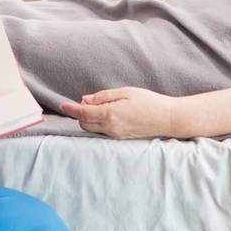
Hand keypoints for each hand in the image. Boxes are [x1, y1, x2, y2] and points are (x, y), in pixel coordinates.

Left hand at [58, 87, 180, 138]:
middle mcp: (110, 128)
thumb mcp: (126, 92)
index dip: (71, 108)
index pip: (84, 113)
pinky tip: (105, 114)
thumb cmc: (149, 102)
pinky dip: (97, 123)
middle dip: (80, 113)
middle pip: (84, 123)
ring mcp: (115, 135)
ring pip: (92, 128)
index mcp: (111, 114)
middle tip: (87, 101)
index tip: (62, 105)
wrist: (167, 119)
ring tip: (98, 106)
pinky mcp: (120, 138)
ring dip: (88, 118)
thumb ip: (104, 96)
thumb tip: (86, 100)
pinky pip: (101, 131)